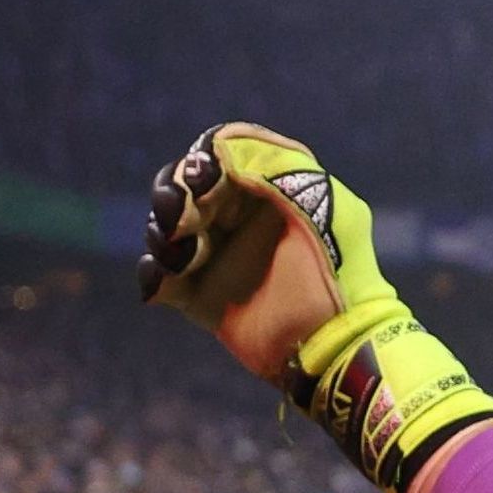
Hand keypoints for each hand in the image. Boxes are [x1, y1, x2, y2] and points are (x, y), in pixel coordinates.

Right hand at [136, 121, 492, 492]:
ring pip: (165, 227)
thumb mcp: (323, 203)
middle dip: (172, 196)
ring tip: (182, 257)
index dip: (202, 161)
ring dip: (162, 235)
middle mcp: (239, 217)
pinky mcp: (200, 294)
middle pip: (182, 185)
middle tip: (178, 220)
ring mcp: (218, 255)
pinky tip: (161, 284)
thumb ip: (275, 164)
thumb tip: (220, 148)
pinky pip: (158, 274)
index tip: (202, 182)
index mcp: (270, 188)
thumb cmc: (341, 271)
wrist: (337, 344)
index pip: (219, 154)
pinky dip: (152, 274)